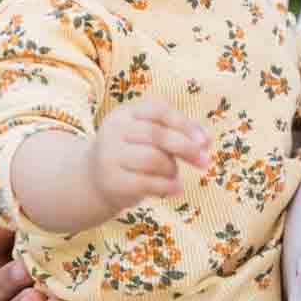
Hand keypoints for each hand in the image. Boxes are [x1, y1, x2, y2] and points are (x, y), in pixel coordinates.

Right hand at [88, 99, 209, 213]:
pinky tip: (177, 189)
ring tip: (174, 175)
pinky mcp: (112, 182)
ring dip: (172, 169)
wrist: (94, 180)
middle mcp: (114, 130)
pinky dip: (168, 186)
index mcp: (125, 113)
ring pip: (153, 159)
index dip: (185, 124)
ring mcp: (109, 156)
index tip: (204, 142)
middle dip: (186, 148)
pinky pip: (147, 183)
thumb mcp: (152, 137)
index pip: (159, 110)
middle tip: (204, 162)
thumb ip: (180, 133)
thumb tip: (207, 141)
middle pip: (157, 134)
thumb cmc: (133, 154)